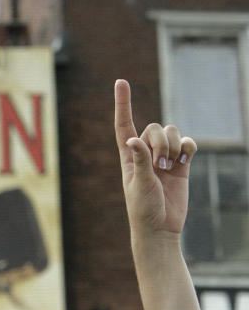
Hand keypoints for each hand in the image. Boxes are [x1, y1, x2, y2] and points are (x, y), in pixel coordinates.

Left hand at [114, 78, 196, 235]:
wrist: (161, 227)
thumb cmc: (143, 209)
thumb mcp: (140, 185)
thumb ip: (140, 160)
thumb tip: (133, 139)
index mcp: (129, 157)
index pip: (124, 125)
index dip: (123, 104)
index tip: (121, 81)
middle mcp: (145, 154)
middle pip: (154, 128)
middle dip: (160, 141)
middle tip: (160, 164)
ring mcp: (164, 158)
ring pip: (172, 132)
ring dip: (173, 145)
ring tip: (169, 167)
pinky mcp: (181, 164)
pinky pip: (188, 143)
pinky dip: (188, 147)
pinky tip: (184, 161)